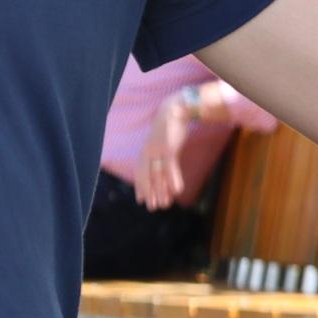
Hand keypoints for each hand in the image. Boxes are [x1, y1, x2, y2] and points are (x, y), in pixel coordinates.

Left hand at [138, 93, 193, 210]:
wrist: (176, 109)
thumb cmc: (171, 125)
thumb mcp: (164, 139)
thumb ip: (163, 151)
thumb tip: (165, 160)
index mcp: (147, 150)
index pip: (140, 172)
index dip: (140, 186)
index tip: (141, 200)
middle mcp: (149, 151)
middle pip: (148, 176)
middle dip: (150, 193)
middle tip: (153, 208)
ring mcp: (158, 150)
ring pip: (158, 175)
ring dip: (161, 191)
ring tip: (164, 204)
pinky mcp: (169, 148)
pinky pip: (170, 167)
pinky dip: (173, 179)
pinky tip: (177, 191)